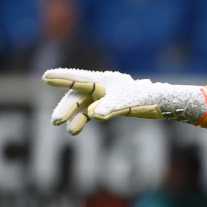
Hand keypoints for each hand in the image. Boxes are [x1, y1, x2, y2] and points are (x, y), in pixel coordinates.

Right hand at [43, 68, 206, 134]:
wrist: (161, 104)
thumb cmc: (143, 100)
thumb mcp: (126, 104)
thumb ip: (109, 108)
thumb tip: (93, 114)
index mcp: (104, 80)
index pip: (79, 79)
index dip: (62, 78)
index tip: (45, 77)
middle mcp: (101, 86)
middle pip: (77, 94)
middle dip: (67, 107)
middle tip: (56, 120)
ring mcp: (104, 96)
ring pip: (82, 104)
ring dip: (74, 116)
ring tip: (69, 130)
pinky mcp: (108, 105)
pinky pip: (90, 111)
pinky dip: (82, 119)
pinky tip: (75, 129)